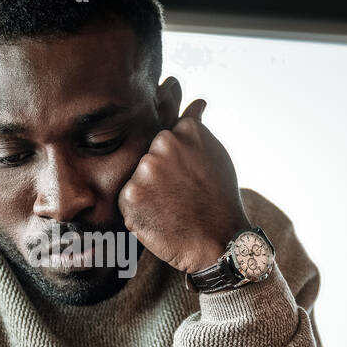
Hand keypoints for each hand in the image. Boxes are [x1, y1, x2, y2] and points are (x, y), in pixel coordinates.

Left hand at [118, 79, 249, 272]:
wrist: (219, 243)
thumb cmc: (219, 200)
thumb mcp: (215, 156)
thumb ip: (197, 129)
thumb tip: (197, 102)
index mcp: (184, 130)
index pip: (164, 140)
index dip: (174, 165)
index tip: (187, 180)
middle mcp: (163, 144)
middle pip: (148, 158)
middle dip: (159, 177)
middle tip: (180, 197)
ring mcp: (145, 170)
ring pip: (136, 178)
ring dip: (147, 194)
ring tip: (172, 209)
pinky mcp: (129, 196)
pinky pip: (127, 200)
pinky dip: (139, 212)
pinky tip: (160, 219)